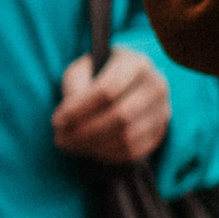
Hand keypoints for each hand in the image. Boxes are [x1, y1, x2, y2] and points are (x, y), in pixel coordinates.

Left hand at [51, 47, 171, 164]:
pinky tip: (89, 149)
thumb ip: (74, 89)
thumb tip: (67, 119)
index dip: (79, 109)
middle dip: (85, 131)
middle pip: (120, 115)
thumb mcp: (81, 71)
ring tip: (70, 144)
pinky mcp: (160, 131)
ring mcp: (162, 110)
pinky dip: (107, 154)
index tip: (56, 121)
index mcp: (136, 63)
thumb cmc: (96, 74)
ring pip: (128, 136)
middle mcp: (156, 85)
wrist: (126, 82)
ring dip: (94, 146)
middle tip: (60, 139)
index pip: (108, 89)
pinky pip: (134, 150)